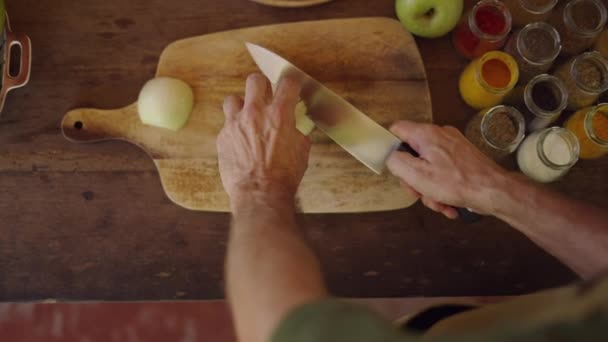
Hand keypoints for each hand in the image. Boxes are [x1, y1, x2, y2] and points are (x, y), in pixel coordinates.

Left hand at [217, 74, 310, 206]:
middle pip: (255, 80)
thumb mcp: (302, 150)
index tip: (291, 85)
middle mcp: (255, 113)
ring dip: (241, 105)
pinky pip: (227, 124)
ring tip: (247, 116)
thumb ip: (297, 132)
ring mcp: (236, 124)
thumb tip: (295, 128)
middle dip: (262, 86)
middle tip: (266, 96)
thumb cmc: (284, 175)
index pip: (287, 83)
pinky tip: (240, 139)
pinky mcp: (223, 137)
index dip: (291, 82)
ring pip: (232, 99)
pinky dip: (234, 128)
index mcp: (279, 114)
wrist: (260, 194)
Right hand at [386, 121, 509, 218]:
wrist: (494, 191)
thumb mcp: (416, 175)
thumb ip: (396, 161)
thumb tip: (390, 156)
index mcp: (425, 134)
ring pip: (428, 165)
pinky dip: (443, 188)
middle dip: (413, 178)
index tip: (395, 167)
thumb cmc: (454, 183)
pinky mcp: (463, 157)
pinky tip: (448, 205)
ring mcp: (453, 145)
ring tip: (439, 204)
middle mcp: (439, 134)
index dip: (390, 147)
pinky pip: (444, 170)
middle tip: (418, 194)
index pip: (397, 130)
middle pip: (413, 153)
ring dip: (429, 188)